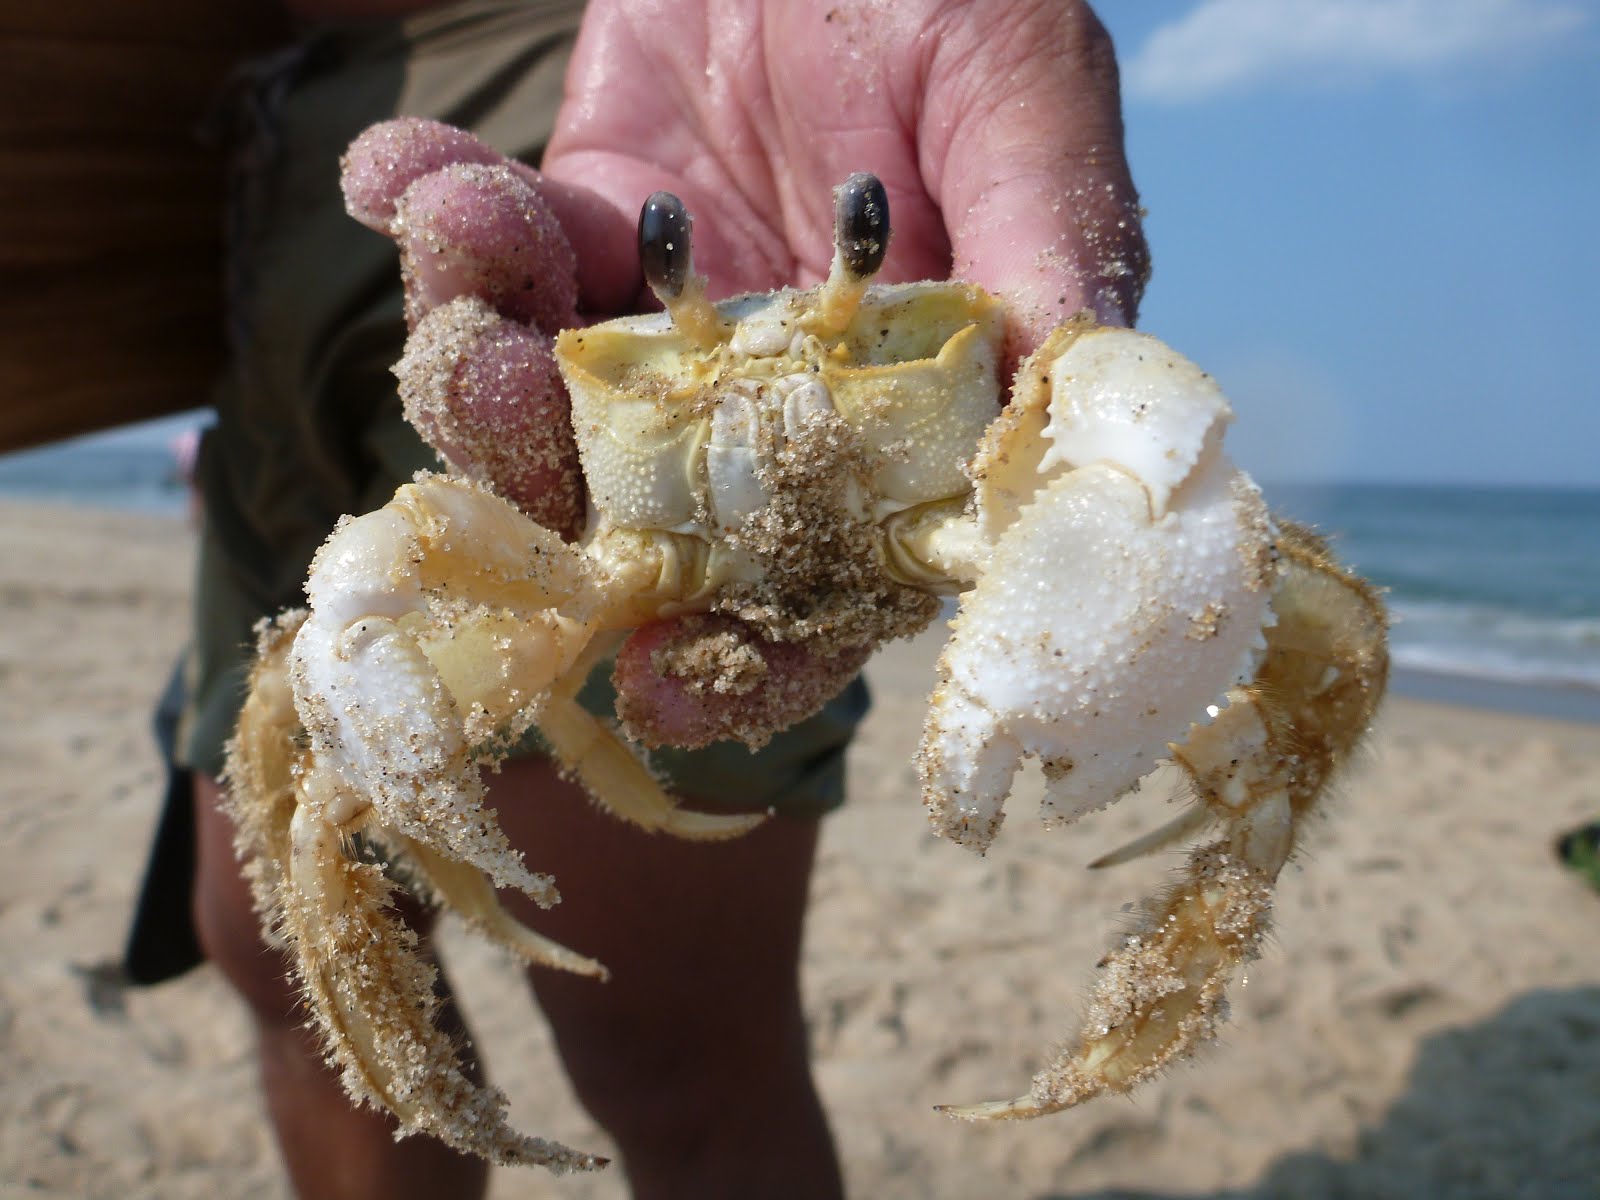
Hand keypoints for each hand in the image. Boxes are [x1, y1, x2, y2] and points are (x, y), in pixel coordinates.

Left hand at [338, 0, 1146, 747]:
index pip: (833, 570)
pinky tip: (409, 165)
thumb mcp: (1022, 98)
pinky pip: (491, 259)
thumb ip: (1044, 245)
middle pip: (653, 521)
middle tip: (492, 398)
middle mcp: (775, 396)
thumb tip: (1062, 405)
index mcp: (901, 405)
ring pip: (546, 415)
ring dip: (473, 361)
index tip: (666, 689)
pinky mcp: (578, 228)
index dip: (761, 650)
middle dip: (556, 495)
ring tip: (456, 260)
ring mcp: (667, 321)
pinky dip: (434, 217)